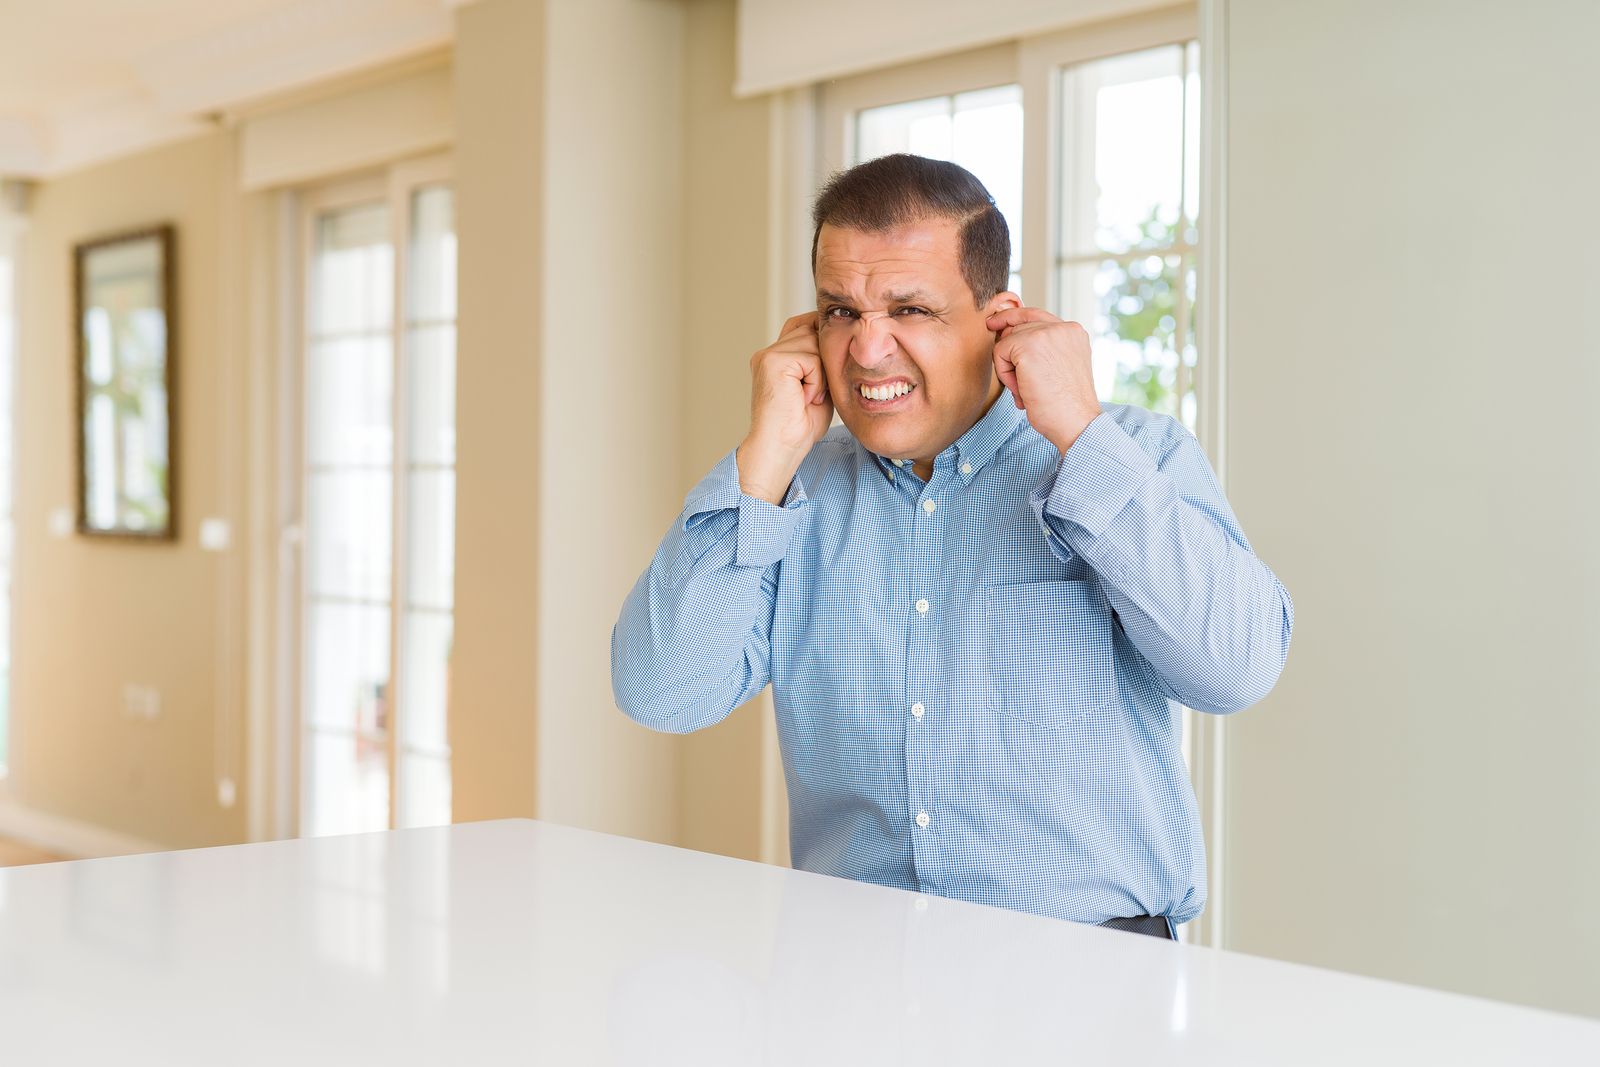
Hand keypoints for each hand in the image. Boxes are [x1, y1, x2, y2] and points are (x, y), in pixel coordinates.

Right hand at [736, 312, 832, 503]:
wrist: (781, 449)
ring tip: (809, 397)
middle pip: (811, 330)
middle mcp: (768, 353)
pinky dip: (816, 382)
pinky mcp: (773, 361)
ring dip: (821, 373)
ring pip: (814, 343)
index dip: (821, 341)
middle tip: (815, 392)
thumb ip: (823, 362)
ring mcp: (768, 355)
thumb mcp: (819, 386)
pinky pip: (811, 359)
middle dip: (823, 359)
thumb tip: (840, 339)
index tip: (827, 371)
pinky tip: (805, 399)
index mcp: (776, 357)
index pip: (804, 325)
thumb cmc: (800, 426)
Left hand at [987, 306, 1101, 453]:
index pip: (1036, 314)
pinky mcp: (1028, 345)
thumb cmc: (1066, 405)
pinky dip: (1005, 374)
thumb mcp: (1060, 367)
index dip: (1013, 318)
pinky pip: (1000, 352)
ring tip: (1027, 389)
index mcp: (1073, 332)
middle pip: (1017, 325)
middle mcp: (1062, 327)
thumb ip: (1044, 349)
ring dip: (1010, 368)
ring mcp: (1046, 333)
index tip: (995, 323)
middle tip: (1020, 383)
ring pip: (1007, 340)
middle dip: (1010, 353)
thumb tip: (1008, 339)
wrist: (1075, 422)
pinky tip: (1022, 389)